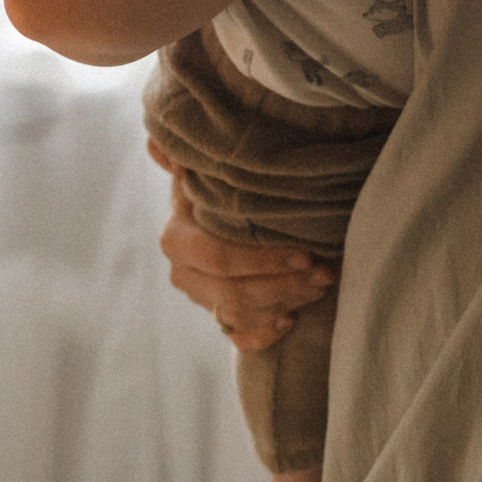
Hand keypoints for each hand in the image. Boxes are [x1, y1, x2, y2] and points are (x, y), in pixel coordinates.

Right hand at [149, 138, 333, 351]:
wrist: (216, 218)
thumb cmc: (214, 188)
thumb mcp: (201, 170)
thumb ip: (181, 158)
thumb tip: (157, 142)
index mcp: (177, 240)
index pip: (218, 258)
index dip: (262, 260)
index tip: (305, 253)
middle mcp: (184, 275)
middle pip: (232, 292)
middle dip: (282, 284)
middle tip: (325, 271)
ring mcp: (202, 301)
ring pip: (242, 314)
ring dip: (286, 302)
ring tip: (322, 284)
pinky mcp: (220, 320)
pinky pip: (240, 339)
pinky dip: (265, 333)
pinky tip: (291, 320)